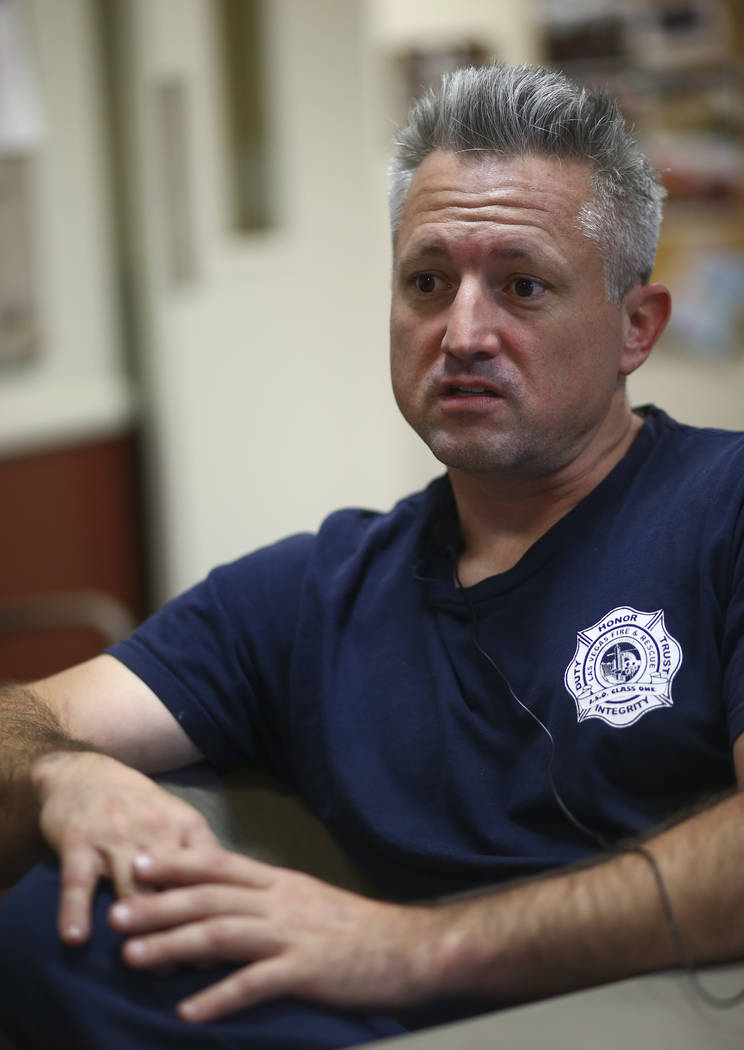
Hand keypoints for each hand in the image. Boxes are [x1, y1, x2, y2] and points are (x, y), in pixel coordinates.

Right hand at [31, 751, 218, 945]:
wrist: (83, 772)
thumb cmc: (136, 803)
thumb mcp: (175, 819)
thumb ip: (196, 854)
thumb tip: (225, 899)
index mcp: (185, 826)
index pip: (211, 870)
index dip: (220, 906)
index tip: (228, 940)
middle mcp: (154, 831)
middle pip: (175, 887)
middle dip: (186, 926)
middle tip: (195, 963)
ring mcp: (116, 838)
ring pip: (134, 890)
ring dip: (143, 929)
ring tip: (149, 963)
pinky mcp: (79, 842)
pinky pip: (78, 882)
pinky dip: (75, 910)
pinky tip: (76, 938)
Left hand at [109, 848, 449, 1022]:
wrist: (408, 948)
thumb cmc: (354, 929)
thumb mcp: (307, 901)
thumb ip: (267, 901)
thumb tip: (224, 906)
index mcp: (279, 883)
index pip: (220, 864)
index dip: (177, 863)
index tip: (139, 862)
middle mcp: (280, 901)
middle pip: (209, 897)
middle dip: (158, 905)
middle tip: (115, 914)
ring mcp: (292, 934)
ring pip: (222, 933)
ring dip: (174, 945)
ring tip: (133, 957)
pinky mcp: (306, 970)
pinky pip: (255, 983)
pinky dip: (219, 996)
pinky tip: (189, 1012)